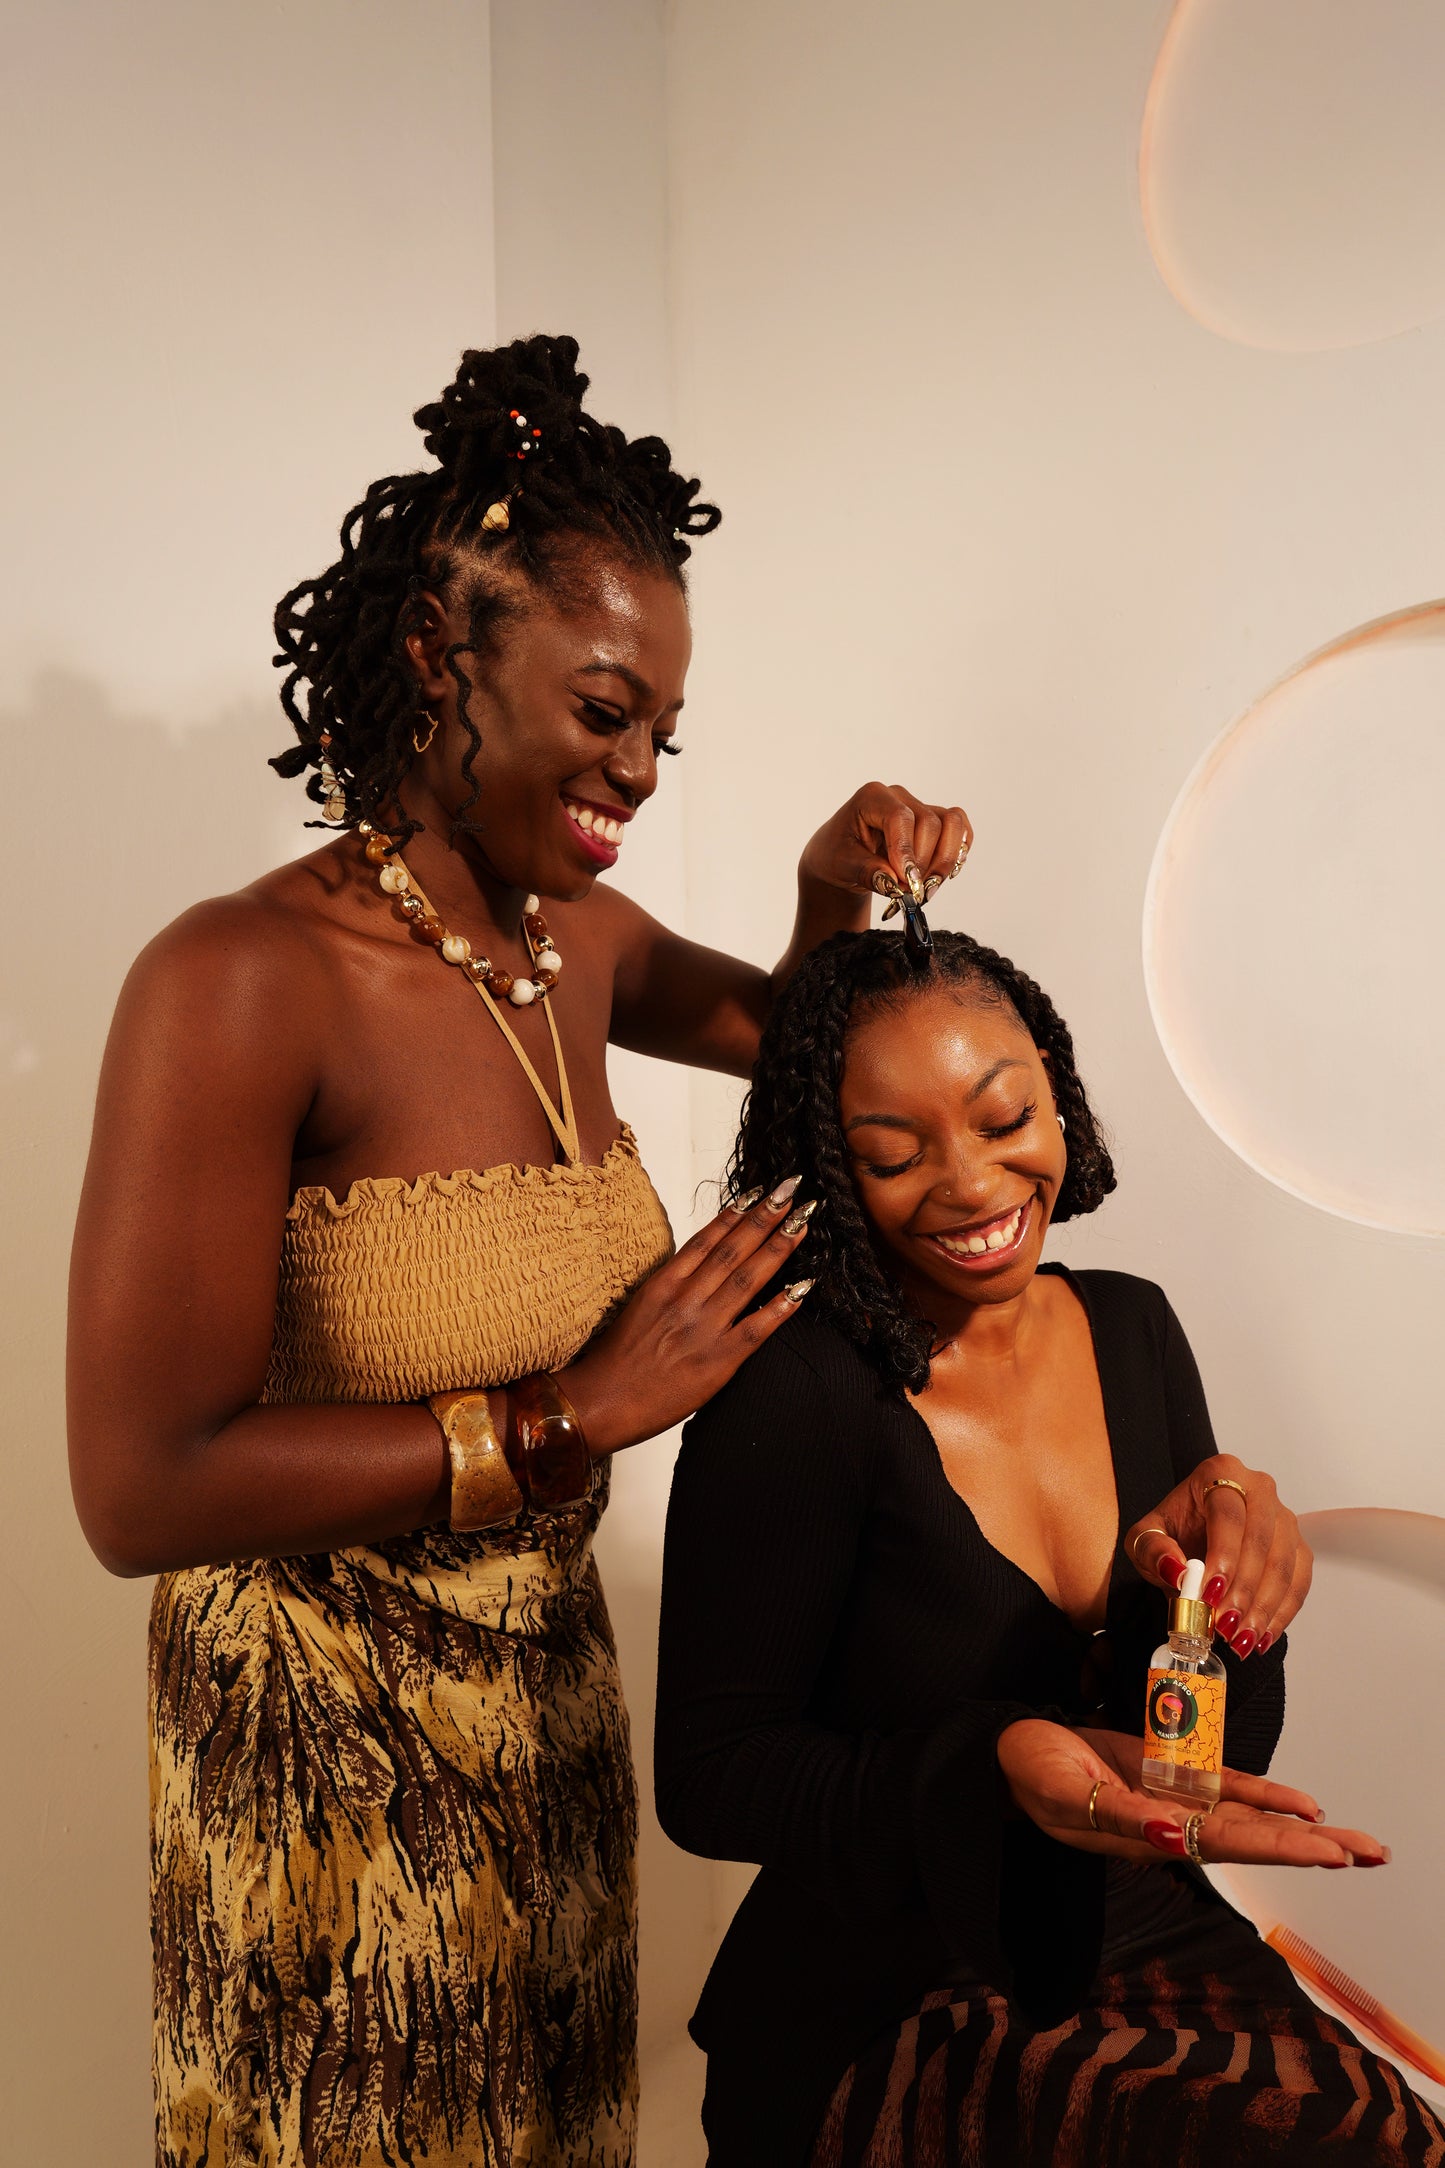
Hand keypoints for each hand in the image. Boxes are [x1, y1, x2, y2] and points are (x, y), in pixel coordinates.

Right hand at [557, 1180, 817, 1454]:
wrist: (599, 1402)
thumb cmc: (615, 1361)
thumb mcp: (639, 1308)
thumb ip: (671, 1287)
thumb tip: (701, 1267)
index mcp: (663, 1285)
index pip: (706, 1240)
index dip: (735, 1213)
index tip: (758, 1191)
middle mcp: (685, 1300)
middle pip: (732, 1250)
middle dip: (765, 1217)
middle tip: (791, 1190)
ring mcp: (702, 1328)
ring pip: (747, 1279)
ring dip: (778, 1247)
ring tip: (802, 1222)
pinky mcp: (718, 1361)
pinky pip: (756, 1328)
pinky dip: (781, 1306)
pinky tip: (803, 1287)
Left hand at [797, 782, 971, 906]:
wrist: (842, 860)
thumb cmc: (837, 856)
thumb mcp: (842, 865)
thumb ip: (867, 872)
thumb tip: (894, 882)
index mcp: (872, 797)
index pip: (900, 817)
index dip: (907, 850)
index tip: (907, 882)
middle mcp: (900, 797)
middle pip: (930, 824)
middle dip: (924, 864)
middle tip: (912, 894)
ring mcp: (920, 807)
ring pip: (952, 825)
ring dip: (945, 860)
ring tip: (927, 888)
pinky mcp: (935, 823)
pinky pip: (960, 830)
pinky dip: (958, 853)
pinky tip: (942, 875)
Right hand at [997, 1719, 1389, 1868]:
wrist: (1009, 1754)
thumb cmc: (1030, 1774)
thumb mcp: (1066, 1794)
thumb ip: (1121, 1818)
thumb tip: (1175, 1838)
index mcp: (1151, 1835)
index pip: (1228, 1843)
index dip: (1280, 1844)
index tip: (1328, 1850)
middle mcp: (1172, 1825)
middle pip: (1255, 1837)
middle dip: (1314, 1845)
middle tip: (1371, 1852)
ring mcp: (1174, 1800)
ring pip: (1252, 1817)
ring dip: (1303, 1829)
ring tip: (1356, 1843)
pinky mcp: (1168, 1773)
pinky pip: (1227, 1786)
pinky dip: (1267, 1795)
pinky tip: (1305, 1804)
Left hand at [1123, 1455, 1311, 1658]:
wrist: (1193, 1533)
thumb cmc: (1173, 1530)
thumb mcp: (1145, 1537)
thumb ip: (1154, 1550)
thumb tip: (1178, 1572)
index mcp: (1219, 1472)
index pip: (1228, 1515)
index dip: (1224, 1555)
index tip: (1211, 1593)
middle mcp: (1259, 1488)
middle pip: (1261, 1540)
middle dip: (1244, 1589)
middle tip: (1225, 1624)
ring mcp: (1283, 1516)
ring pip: (1284, 1563)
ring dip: (1264, 1606)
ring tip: (1241, 1637)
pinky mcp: (1297, 1545)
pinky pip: (1299, 1581)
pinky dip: (1282, 1612)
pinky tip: (1262, 1635)